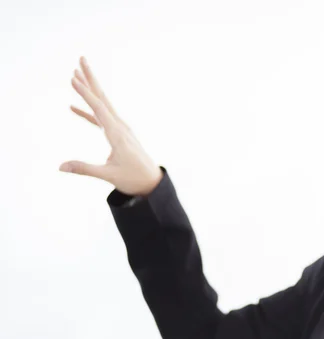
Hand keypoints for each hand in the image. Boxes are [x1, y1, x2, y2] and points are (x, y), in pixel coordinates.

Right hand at [60, 56, 162, 195]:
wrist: (151, 182)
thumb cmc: (132, 178)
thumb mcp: (108, 175)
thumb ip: (84, 169)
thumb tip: (60, 166)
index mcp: (117, 134)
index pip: (99, 108)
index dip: (85, 93)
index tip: (72, 78)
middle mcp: (119, 127)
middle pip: (102, 98)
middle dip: (90, 79)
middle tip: (81, 59)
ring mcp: (119, 129)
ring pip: (102, 104)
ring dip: (89, 89)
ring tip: (75, 74)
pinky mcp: (117, 134)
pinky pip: (100, 118)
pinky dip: (87, 111)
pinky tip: (73, 107)